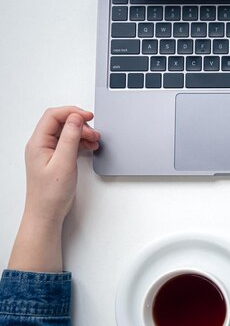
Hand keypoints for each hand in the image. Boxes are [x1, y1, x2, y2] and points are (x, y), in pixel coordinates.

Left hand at [24, 106, 99, 224]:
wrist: (47, 213)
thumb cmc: (50, 193)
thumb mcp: (64, 162)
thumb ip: (70, 138)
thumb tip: (76, 118)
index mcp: (38, 142)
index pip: (53, 116)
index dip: (72, 112)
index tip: (89, 116)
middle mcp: (41, 144)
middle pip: (61, 122)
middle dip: (80, 124)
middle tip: (94, 134)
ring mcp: (48, 151)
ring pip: (67, 132)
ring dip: (82, 133)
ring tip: (94, 141)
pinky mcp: (56, 158)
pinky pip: (69, 143)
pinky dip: (81, 142)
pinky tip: (89, 147)